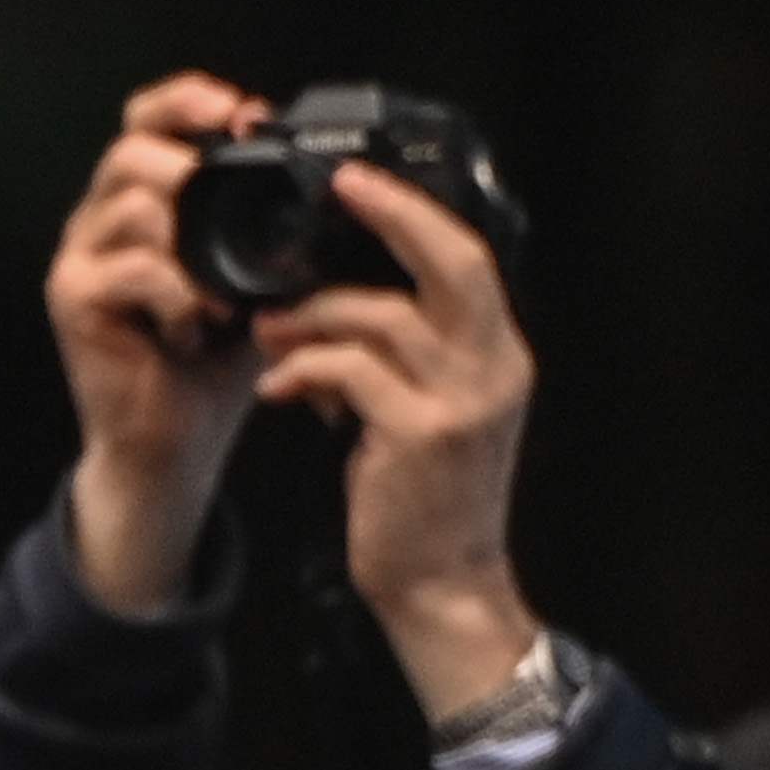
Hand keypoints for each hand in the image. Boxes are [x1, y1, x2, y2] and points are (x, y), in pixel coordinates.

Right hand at [47, 72, 269, 616]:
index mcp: (146, 201)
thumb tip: (338, 177)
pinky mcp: (74, 300)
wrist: (174, 441)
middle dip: (190, 164)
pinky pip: (131, 267)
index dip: (189, 100)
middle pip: (132, 150)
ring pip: (132, 204)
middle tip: (233, 198)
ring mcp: (83, 259)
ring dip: (190, 237)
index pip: (149, 118)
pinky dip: (177, 292)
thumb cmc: (216, 360)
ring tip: (223, 288)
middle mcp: (103, 220)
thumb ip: (270, 223)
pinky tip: (199, 324)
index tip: (243, 112)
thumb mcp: (258, 274)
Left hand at [251, 161, 543, 723]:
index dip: (417, 212)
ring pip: (386, 316)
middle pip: (453, 260)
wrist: (440, 586)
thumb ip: (398, 357)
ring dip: (316, 314)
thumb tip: (332, 306)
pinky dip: (305, 370)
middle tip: (337, 190)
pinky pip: (352, 373)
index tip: (359, 182)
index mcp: (499, 355)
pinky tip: (277, 387)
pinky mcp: (422, 435)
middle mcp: (495, 367)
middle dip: (393, 214)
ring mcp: (464, 400)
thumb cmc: (421, 502)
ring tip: (270, 330)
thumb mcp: (420, 414)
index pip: (469, 259)